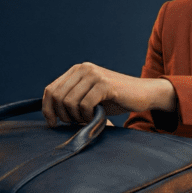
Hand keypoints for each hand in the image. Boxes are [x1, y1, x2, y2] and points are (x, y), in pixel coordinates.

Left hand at [42, 62, 175, 125]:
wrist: (143, 94)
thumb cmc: (116, 99)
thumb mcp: (90, 95)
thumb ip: (72, 98)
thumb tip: (50, 113)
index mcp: (78, 70)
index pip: (50, 89)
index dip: (47, 109)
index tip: (52, 123)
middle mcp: (84, 69)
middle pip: (57, 96)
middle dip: (63, 115)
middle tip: (76, 122)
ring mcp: (94, 75)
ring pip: (69, 101)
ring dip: (76, 116)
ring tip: (88, 119)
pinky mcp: (105, 84)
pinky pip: (84, 104)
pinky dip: (87, 115)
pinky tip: (97, 116)